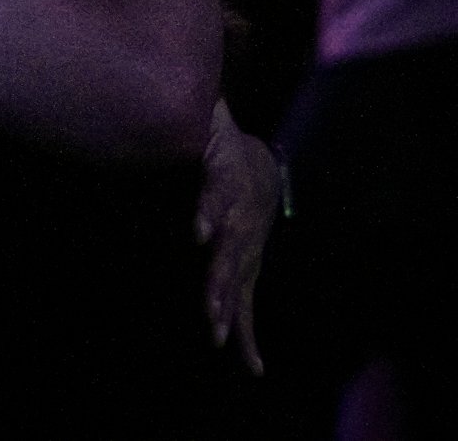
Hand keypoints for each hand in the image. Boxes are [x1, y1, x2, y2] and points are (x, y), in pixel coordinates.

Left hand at [194, 101, 278, 374]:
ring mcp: (247, 254)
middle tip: (208, 306)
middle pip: (232, 254)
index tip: (198, 232)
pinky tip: (253, 368)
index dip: (209, 213)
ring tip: (216, 336)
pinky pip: (245, 308)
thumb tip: (196, 90)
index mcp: (231, 189)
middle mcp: (243, 227)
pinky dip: (247, 338)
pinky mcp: (245, 273)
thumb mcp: (215, 126)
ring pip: (237, 285)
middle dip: (219, 279)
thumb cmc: (226, 149)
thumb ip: (203, 113)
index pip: (220, 201)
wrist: (260, 174)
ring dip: (227, 311)